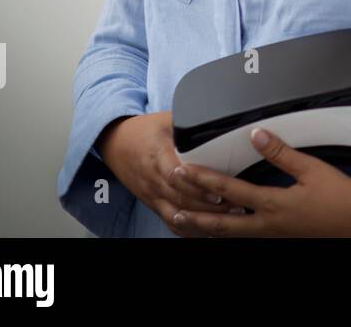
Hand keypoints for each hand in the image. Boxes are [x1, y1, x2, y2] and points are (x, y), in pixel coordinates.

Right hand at [98, 110, 246, 233]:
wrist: (115, 143)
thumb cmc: (145, 130)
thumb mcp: (166, 119)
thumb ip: (190, 122)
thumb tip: (220, 118)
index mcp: (156, 155)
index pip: (175, 175)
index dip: (197, 185)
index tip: (219, 189)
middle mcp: (152, 179)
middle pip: (179, 198)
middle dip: (207, 206)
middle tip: (235, 206)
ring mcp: (151, 194)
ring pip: (176, 214)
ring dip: (201, 220)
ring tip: (227, 218)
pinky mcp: (152, 203)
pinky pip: (169, 221)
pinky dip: (188, 230)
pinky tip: (207, 231)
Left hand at [169, 127, 350, 236]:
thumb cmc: (342, 200)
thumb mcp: (313, 170)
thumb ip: (282, 153)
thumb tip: (256, 136)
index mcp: (273, 205)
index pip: (229, 190)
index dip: (203, 179)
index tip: (183, 170)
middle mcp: (266, 225)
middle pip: (220, 223)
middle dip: (193, 214)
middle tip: (170, 206)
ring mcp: (272, 236)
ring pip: (229, 235)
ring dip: (205, 227)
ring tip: (185, 220)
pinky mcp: (279, 239)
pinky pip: (245, 238)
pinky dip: (226, 233)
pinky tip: (220, 227)